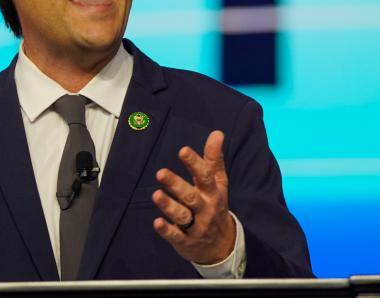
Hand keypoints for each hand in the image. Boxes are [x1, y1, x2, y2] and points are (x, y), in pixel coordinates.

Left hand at [152, 130, 235, 265]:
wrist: (222, 245)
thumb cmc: (216, 206)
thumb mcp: (219, 184)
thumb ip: (214, 159)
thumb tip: (217, 133)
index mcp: (213, 193)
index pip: (205, 176)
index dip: (194, 163)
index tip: (183, 151)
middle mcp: (205, 209)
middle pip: (191, 196)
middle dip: (176, 185)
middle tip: (161, 173)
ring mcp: (196, 226)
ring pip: (182, 215)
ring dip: (169, 206)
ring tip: (156, 194)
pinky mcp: (185, 241)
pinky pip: (176, 236)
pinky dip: (167, 230)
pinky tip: (157, 223)